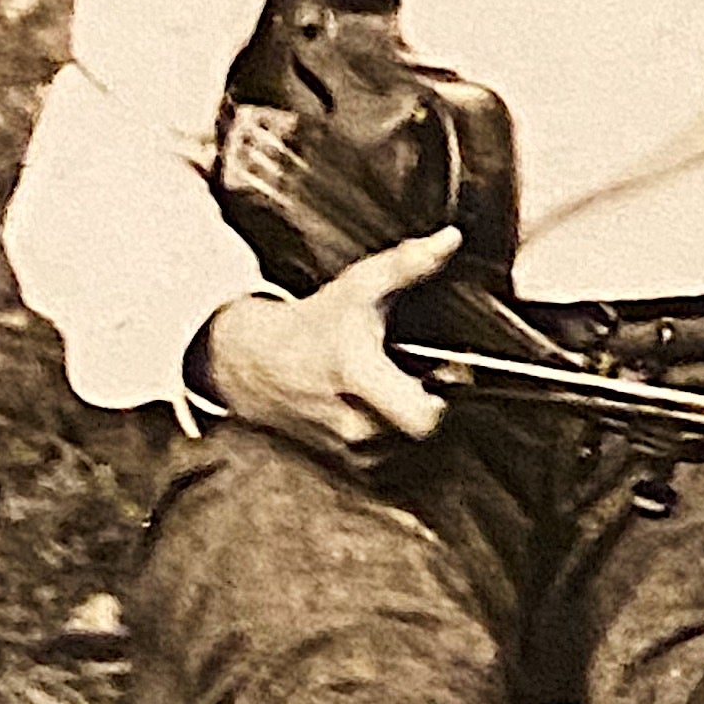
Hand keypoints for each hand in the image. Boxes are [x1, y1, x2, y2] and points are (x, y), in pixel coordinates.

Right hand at [198, 226, 460, 466]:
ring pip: (407, 446)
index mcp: (358, 380)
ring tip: (398, 386)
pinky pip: (388, 456)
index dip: (446, 396)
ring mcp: (347, 452)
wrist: (253, 363)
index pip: (425, 418)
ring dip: (411, 417)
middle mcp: (353, 426)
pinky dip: (393, 432)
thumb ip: (409, 264)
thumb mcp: (360, 287)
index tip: (445, 368)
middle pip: (423, 430)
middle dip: (431, 401)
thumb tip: (451, 239)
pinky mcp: (345, 465)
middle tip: (421, 373)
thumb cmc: (312, 324)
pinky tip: (382, 404)